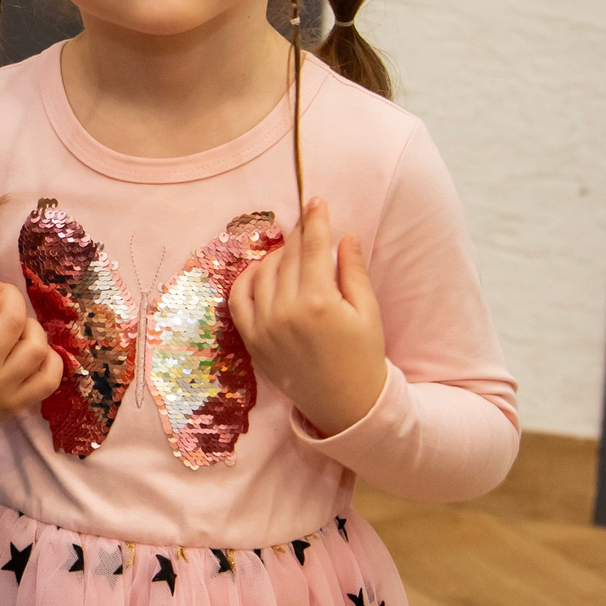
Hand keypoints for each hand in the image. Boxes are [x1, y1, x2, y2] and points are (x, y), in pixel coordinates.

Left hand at [228, 198, 386, 435]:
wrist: (345, 404)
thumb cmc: (364, 356)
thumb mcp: (367, 311)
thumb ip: (353, 270)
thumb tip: (344, 234)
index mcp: (319, 303)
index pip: (312, 248)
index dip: (315, 220)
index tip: (316, 201)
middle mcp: (286, 312)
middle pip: (288, 257)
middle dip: (299, 234)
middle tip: (308, 221)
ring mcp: (264, 327)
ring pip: (262, 272)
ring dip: (277, 255)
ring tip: (293, 252)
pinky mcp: (252, 340)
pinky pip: (239, 299)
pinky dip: (248, 279)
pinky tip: (263, 271)